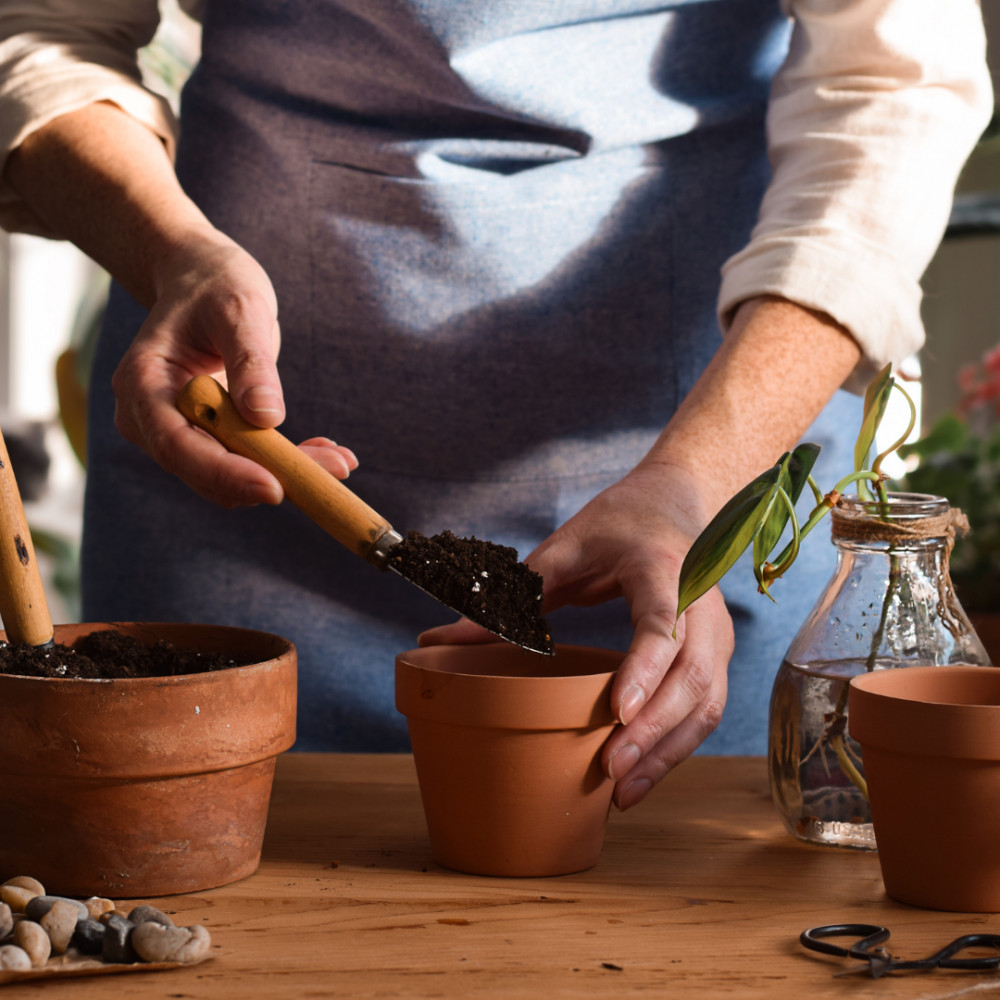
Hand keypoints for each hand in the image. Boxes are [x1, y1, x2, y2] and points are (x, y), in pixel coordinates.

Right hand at [111, 232, 357, 506]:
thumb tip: (267, 417)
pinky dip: (287, 462)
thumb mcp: (239, 308)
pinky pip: (247, 461)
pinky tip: (329, 453)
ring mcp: (178, 431)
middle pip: (207, 470)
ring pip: (232, 473)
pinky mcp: (208, 436)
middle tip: (333, 469)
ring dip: (288, 473)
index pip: (177, 445)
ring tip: (341, 461)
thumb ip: (251, 362)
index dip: (225, 473)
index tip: (274, 487)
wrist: (201, 278)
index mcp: (142, 383)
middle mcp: (150, 418)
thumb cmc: (215, 284)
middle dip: (270, 476)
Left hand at [419, 461, 734, 810]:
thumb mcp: (563, 548)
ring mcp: (716, 630)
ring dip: (668, 751)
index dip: (643, 669)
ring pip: (705, 701)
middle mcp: (700, 603)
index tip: (616, 712)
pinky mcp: (715, 652)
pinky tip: (641, 772)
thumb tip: (440, 640)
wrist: (675, 500)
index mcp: (661, 569)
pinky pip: (706, 707)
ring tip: (623, 793)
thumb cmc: (619, 522)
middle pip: (690, 676)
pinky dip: (678, 745)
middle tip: (609, 772)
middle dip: (653, 732)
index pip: (661, 623)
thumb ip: (513, 594)